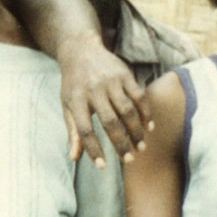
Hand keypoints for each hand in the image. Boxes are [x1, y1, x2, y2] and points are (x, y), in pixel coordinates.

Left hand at [57, 35, 146, 165]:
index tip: (102, 166)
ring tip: (141, 146)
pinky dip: (145, 112)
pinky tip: (149, 126)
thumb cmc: (73, 85)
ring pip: (127, 110)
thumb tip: (74, 158)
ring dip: (136, 130)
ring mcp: (111, 81)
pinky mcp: (125, 74)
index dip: (93, 149)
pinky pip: (139, 96)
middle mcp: (94, 90)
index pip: (85, 130)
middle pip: (110, 122)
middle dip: (121, 143)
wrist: (81, 50)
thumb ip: (73, 131)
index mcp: (76, 101)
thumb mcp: (67, 106)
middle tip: (129, 159)